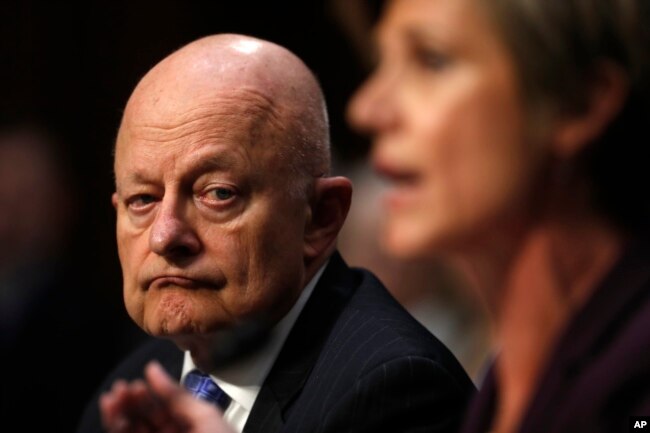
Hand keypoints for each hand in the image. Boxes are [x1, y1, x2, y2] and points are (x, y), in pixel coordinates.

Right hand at [100, 361, 235, 432]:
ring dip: (120, 414)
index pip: (166, 408)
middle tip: (122, 389)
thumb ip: (178, 395)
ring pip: (132, 432)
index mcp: (193, 429)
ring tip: (114, 398)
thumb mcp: (205, 418)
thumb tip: (154, 371)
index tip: (140, 381)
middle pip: (145, 419)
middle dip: (131, 402)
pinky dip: (116, 427)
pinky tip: (114, 415)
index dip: (151, 393)